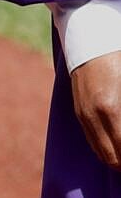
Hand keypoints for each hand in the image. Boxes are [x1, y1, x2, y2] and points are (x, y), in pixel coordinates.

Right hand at [71, 50, 120, 169]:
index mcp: (111, 109)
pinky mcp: (79, 112)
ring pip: (101, 153)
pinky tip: (118, 142)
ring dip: (116, 157)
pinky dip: (107, 147)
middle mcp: (93, 117)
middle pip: (112, 159)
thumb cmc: (118, 58)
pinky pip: (93, 141)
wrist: (90, 38)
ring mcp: (84, 116)